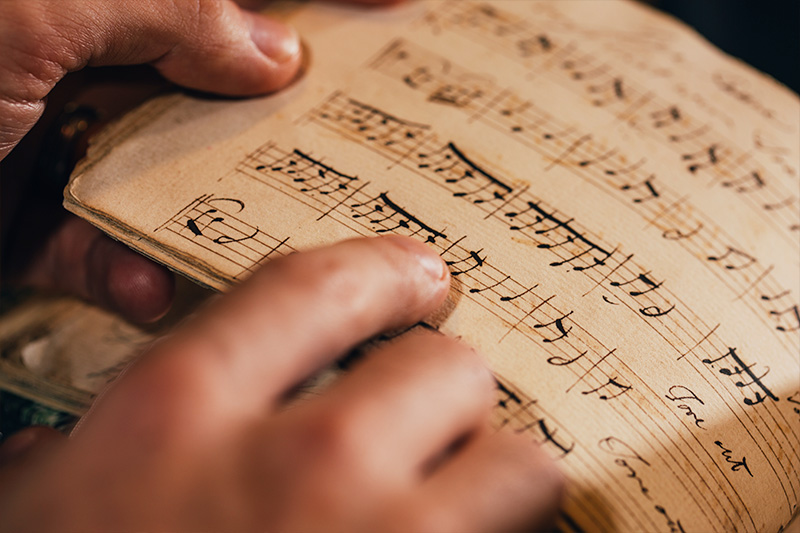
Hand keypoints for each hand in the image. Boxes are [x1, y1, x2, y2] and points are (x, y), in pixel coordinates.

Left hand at [0, 0, 393, 322]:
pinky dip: (127, 274)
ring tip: (253, 236)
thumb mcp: (34, 9)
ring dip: (213, 216)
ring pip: (174, 181)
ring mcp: (60, 144)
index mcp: (102, 3)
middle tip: (354, 147)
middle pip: (217, 88)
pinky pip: (101, 250)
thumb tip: (276, 54)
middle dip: (286, 118)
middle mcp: (86, 64)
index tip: (395, 10)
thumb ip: (165, 7)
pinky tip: (141, 286)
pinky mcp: (32, 219)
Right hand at [0, 237, 562, 531]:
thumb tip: (63, 451)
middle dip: (440, 393)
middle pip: (440, 368)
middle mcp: (300, 463)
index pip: (314, 288)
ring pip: (516, 459)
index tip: (418, 274)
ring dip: (494, 472)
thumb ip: (77, 463)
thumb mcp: (44, 522)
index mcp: (179, 415)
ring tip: (460, 496)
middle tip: (425, 422)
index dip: (380, 271)